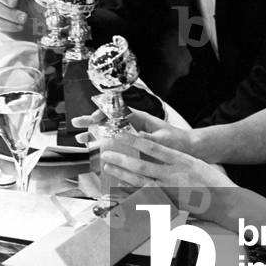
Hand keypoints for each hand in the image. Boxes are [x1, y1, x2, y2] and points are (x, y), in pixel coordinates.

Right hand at [73, 109, 192, 154]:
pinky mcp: (134, 148)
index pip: (117, 112)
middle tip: (77, 123)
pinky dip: (105, 148)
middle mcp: (134, 127)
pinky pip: (116, 146)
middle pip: (109, 121)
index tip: (93, 119)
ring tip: (81, 138)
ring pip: (110, 134)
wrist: (188, 150)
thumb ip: (146, 139)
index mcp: (140, 120)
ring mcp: (133, 137)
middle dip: (92, 122)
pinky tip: (95, 153)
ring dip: (95, 135)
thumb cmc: (177, 142)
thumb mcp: (162, 140)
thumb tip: (133, 137)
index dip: (103, 114)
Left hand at [100, 133, 235, 219]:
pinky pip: (146, 198)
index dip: (134, 140)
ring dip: (122, 174)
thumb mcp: (196, 163)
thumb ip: (175, 158)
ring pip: (140, 181)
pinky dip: (131, 194)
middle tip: (107, 153)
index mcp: (181, 160)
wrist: (227, 202)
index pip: (153, 147)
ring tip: (109, 167)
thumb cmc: (213, 182)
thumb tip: (156, 151)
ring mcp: (170, 190)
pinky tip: (120, 191)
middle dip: (121, 158)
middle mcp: (173, 174)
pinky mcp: (169, 204)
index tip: (121, 135)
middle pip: (141, 164)